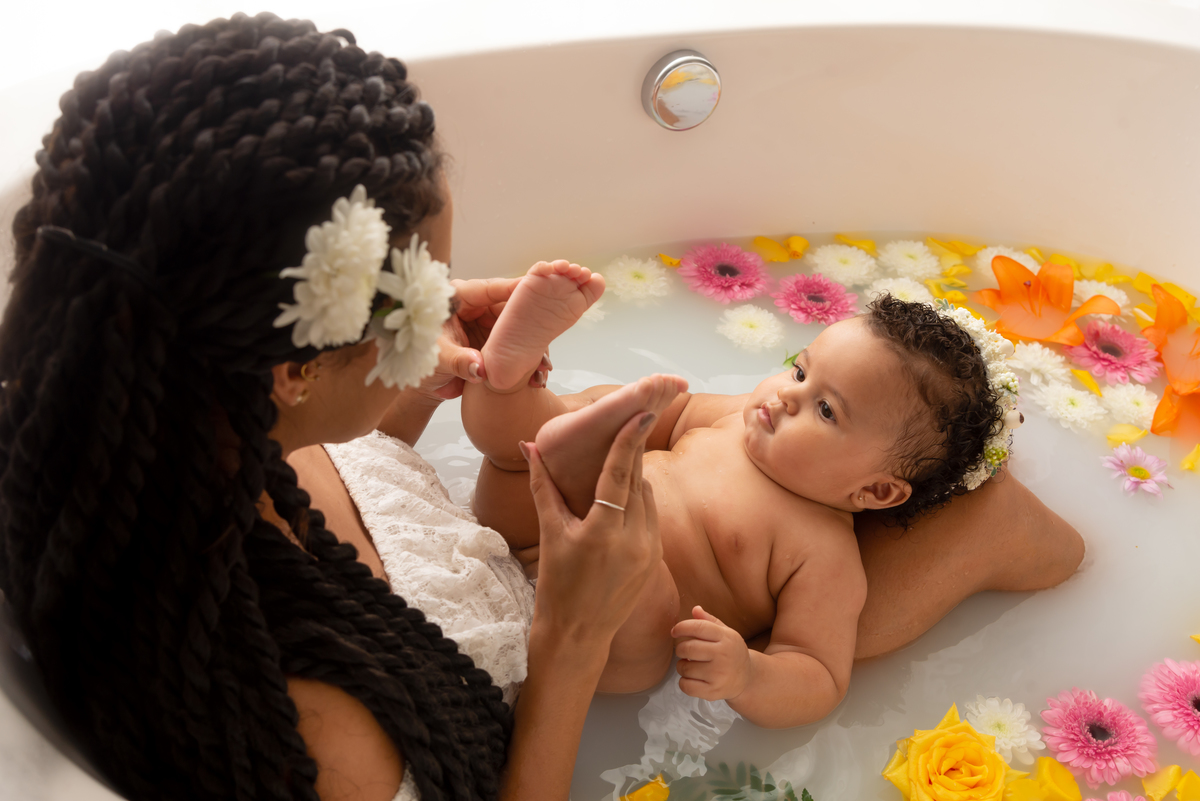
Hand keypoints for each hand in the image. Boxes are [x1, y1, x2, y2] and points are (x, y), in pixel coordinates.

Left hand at [417, 277, 551, 399]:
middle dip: (531, 325)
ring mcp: (489, 325)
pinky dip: (528, 362)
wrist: (425, 386)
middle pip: (512, 308)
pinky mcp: (497, 343)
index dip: (516, 289)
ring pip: (519, 329)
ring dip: (533, 347)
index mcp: (459, 298)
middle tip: (548, 336)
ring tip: (543, 367)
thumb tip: (480, 368)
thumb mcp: (438, 359)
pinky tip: (537, 376)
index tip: (539, 291)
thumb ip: (459, 361)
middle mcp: (478, 308)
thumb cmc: (421, 360)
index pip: (491, 289)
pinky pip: (517, 348)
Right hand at [524, 412, 660, 643]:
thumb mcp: (550, 534)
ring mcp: (649, 552)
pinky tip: (625, 496)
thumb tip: (532, 447)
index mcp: (604, 532)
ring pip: (648, 499)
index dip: (629, 440)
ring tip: (622, 458)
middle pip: (638, 481)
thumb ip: (543, 487)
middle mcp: (634, 540)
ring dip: (635, 478)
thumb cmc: (556, 584)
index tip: (641, 413)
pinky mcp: (656, 561)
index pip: (620, 474)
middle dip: (634, 451)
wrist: (578, 633)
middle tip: (634, 420)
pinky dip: (640, 503)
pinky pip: (652, 519)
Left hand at [672, 606, 752, 701]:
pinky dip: (683, 682)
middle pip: (688, 648)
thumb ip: (709, 620)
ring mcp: (719, 675)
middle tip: (684, 651)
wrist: (747, 678)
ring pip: (685, 668)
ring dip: (682, 666)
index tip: (675, 632)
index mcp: (726, 637)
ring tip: (690, 665)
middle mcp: (723, 655)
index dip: (681, 627)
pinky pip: (686, 686)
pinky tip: (691, 678)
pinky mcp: (714, 692)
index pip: (697, 627)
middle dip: (680, 649)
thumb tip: (695, 609)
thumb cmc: (731, 652)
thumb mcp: (725, 633)